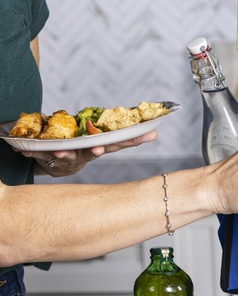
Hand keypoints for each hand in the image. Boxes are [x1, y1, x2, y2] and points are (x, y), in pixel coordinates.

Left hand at [21, 130, 157, 176]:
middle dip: (94, 149)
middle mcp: (85, 155)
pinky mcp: (47, 159)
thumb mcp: (101, 139)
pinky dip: (32, 151)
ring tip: (59, 151)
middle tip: (97, 148)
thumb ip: (122, 136)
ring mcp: (66, 158)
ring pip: (65, 155)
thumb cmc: (82, 148)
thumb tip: (155, 131)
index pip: (119, 142)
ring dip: (63, 153)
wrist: (55, 164)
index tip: (147, 135)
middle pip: (93, 151)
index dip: (132, 139)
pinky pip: (39, 153)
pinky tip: (24, 150)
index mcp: (99, 148)